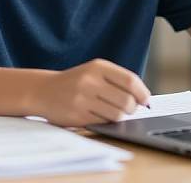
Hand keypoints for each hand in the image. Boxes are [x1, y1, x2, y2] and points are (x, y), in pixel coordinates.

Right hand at [34, 58, 150, 126]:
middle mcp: (90, 80)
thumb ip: (118, 80)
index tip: (146, 100)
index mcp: (98, 66)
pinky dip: (106, 122)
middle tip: (128, 108)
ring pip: (117, 115)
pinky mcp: (77, 115)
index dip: (143, 93)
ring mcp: (83, 99)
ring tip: (112, 111)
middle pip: (127, 101)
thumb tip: (144, 99)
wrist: (43, 90)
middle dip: (132, 108)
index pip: (130, 80)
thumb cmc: (76, 82)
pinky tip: (98, 115)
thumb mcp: (94, 72)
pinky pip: (103, 123)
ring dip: (120, 116)